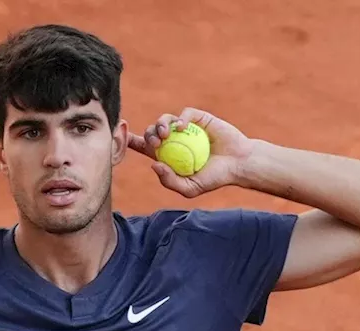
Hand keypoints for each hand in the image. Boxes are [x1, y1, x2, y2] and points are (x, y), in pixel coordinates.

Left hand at [126, 107, 257, 197]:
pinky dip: (182, 119)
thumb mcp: (190, 188)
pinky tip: (183, 127)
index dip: (131, 141)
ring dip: (160, 124)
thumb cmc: (215, 178)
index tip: (121, 137)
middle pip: (152, 132)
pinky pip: (185, 114)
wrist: (239, 164)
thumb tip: (153, 165)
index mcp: (168, 155)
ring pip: (165, 120)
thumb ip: (170, 181)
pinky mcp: (199, 118)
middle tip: (156, 143)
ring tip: (165, 134)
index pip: (144, 147)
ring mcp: (186, 128)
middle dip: (148, 135)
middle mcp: (174, 140)